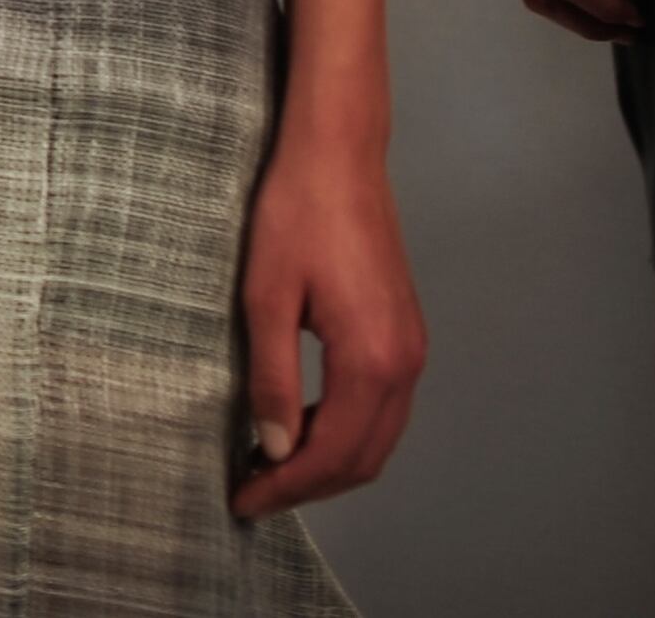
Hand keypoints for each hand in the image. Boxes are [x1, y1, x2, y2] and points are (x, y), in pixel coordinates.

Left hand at [231, 130, 424, 517]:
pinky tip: (302, 424)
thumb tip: (274, 446)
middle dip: (310, 485)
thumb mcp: (266, 299)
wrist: (339, 154)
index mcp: (371, 359)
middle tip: (253, 491)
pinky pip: (382, 407)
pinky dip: (346, 431)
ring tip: (270, 464)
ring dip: (329, 461)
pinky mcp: (405, 331)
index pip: (331, 453)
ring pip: (378, 436)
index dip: (286, 486)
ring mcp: (411, 347)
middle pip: (364, 457)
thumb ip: (273, 379)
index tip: (243, 499)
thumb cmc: (296, 213)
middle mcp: (404, 362)